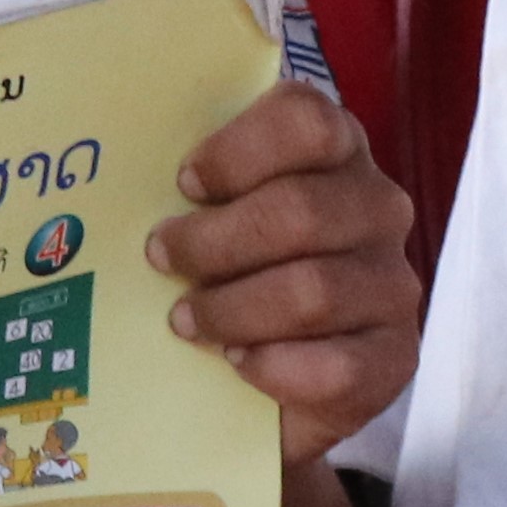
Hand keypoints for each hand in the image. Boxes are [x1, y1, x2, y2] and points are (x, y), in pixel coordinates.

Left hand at [147, 85, 420, 466]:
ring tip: (186, 321)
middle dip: (215, 241)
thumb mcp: (210, 215)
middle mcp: (376, 208)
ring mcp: (392, 283)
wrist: (259, 385)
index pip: (308, 121)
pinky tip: (238, 363)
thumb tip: (111, 184)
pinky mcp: (395, 357)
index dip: (239, 151)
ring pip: (314, 291)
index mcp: (334, 151)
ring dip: (233, 309)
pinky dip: (274, 366)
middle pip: (301, 211)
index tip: (184, 185)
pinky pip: (337, 365)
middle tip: (161, 260)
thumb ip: (189, 189)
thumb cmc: (227, 275)